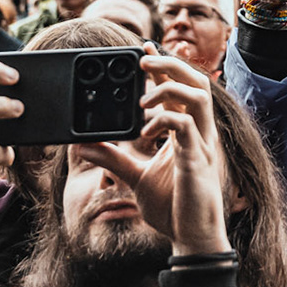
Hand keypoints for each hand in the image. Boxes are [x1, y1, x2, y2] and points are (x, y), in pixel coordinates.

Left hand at [78, 51, 229, 255]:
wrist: (191, 238)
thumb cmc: (172, 209)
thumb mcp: (135, 178)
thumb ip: (113, 159)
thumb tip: (84, 145)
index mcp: (189, 133)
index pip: (181, 88)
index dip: (165, 65)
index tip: (144, 48)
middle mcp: (201, 133)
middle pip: (196, 82)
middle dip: (170, 65)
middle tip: (143, 59)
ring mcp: (203, 145)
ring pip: (198, 97)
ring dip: (169, 88)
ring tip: (143, 95)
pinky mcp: (198, 161)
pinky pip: (187, 127)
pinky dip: (165, 120)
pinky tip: (145, 128)